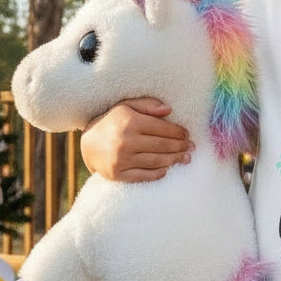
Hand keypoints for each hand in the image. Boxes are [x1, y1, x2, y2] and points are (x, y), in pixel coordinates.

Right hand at [80, 97, 194, 181]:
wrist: (88, 143)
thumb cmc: (112, 121)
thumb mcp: (127, 106)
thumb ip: (148, 105)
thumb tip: (169, 110)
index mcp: (130, 122)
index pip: (162, 128)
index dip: (178, 132)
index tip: (187, 134)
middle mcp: (126, 141)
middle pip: (162, 146)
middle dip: (180, 147)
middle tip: (191, 147)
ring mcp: (122, 160)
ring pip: (156, 161)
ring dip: (174, 160)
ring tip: (185, 158)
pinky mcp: (118, 174)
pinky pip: (144, 176)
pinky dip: (158, 173)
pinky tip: (167, 169)